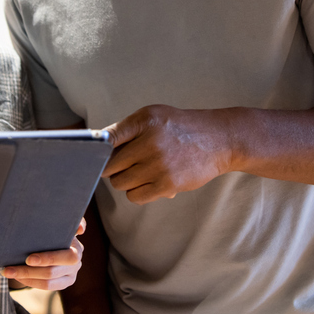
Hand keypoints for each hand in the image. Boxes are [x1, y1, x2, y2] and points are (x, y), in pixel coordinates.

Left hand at [3, 219, 85, 289]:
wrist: (56, 240)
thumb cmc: (54, 229)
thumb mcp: (60, 222)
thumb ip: (71, 222)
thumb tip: (81, 229)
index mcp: (77, 247)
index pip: (65, 256)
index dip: (48, 259)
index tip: (29, 259)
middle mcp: (77, 262)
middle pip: (51, 271)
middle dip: (29, 271)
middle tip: (9, 268)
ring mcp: (71, 275)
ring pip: (47, 282)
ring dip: (25, 277)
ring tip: (7, 272)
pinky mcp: (64, 283)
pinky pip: (46, 287)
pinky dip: (29, 282)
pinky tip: (17, 276)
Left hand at [103, 105, 230, 204]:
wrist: (218, 140)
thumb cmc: (180, 128)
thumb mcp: (154, 116)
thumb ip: (126, 129)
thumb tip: (95, 147)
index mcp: (144, 120)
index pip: (107, 138)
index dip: (97, 150)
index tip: (95, 155)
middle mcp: (150, 141)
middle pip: (110, 166)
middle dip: (113, 167)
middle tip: (125, 164)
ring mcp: (159, 165)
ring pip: (120, 183)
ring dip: (126, 180)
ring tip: (141, 171)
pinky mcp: (167, 184)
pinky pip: (134, 196)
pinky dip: (137, 192)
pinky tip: (148, 182)